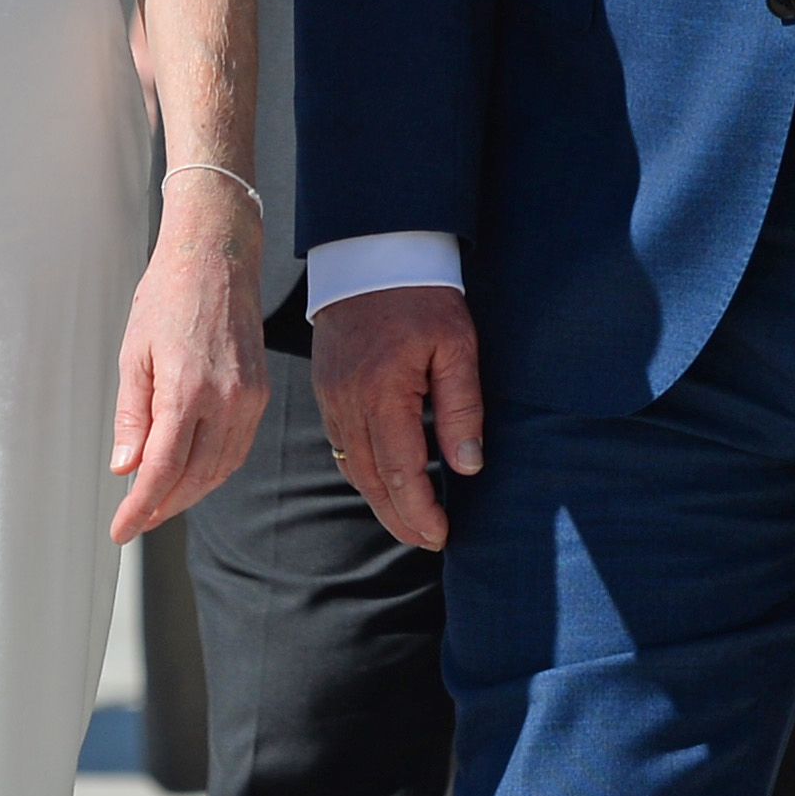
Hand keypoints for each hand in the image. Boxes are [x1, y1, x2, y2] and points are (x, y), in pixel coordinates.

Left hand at [111, 177, 272, 541]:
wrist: (216, 254)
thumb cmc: (167, 297)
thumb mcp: (134, 354)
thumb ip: (132, 416)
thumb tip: (124, 469)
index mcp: (187, 389)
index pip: (162, 469)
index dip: (139, 507)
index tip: (120, 531)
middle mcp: (226, 399)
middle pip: (195, 478)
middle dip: (163, 506)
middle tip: (135, 521)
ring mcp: (249, 396)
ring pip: (220, 469)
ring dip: (189, 493)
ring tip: (158, 503)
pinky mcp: (259, 391)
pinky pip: (237, 447)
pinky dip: (213, 469)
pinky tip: (190, 473)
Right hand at [312, 282, 484, 552]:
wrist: (372, 254)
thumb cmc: (422, 295)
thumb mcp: (457, 344)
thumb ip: (462, 406)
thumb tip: (467, 465)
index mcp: (383, 391)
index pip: (399, 470)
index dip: (419, 510)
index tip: (440, 535)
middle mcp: (348, 401)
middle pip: (370, 479)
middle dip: (399, 517)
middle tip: (428, 541)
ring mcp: (331, 397)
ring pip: (352, 467)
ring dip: (380, 500)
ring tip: (410, 522)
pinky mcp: (326, 391)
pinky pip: (342, 445)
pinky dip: (364, 472)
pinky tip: (386, 482)